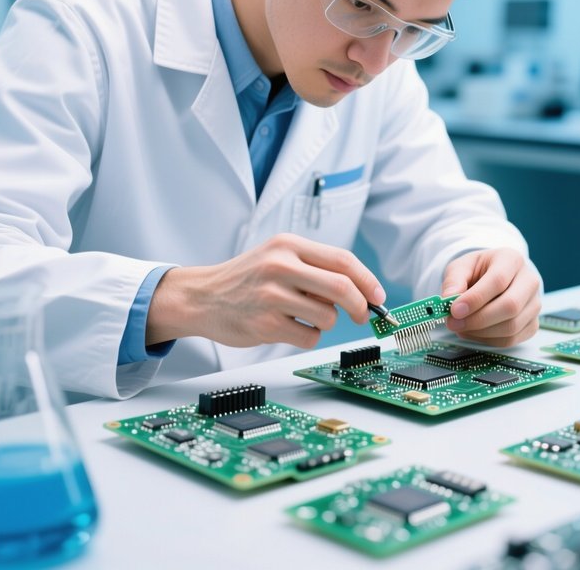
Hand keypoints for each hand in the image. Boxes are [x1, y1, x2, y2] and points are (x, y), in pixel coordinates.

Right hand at [146, 233, 385, 349]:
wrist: (201, 296)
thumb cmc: (246, 278)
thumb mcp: (278, 256)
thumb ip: (315, 267)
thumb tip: (361, 290)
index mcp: (289, 244)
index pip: (342, 260)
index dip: (368, 280)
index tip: (378, 296)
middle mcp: (280, 266)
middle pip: (342, 288)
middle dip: (360, 306)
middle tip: (362, 315)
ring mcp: (272, 295)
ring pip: (327, 315)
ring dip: (326, 322)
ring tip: (303, 315)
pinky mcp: (265, 324)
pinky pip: (309, 336)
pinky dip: (307, 335)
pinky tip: (289, 327)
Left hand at [441, 248, 541, 346]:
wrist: (492, 278)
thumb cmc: (477, 271)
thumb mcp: (461, 267)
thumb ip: (453, 281)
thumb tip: (448, 300)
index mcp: (511, 259)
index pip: (498, 280)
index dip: (476, 298)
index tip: (454, 310)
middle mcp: (529, 281)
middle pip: (510, 306)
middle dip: (478, 319)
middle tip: (453, 323)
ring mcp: (534, 304)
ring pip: (512, 326)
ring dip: (481, 332)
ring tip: (460, 326)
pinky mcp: (533, 324)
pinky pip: (512, 339)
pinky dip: (488, 340)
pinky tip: (473, 332)